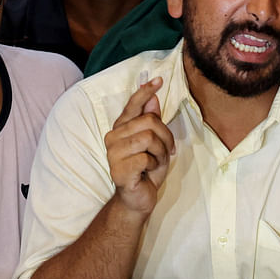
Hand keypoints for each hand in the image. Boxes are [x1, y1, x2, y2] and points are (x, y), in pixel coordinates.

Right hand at [105, 77, 174, 215]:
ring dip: (161, 152)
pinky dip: (154, 165)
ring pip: (148, 138)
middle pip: (149, 121)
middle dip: (165, 136)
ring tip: (156, 162)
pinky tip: (148, 172)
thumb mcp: (155, 142)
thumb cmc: (146, 169)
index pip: (133, 105)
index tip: (158, 79)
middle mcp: (113, 137)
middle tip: (166, 151)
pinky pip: (146, 158)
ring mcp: (113, 154)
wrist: (138, 198)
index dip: (145, 91)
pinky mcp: (118, 170)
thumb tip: (153, 97)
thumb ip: (151, 120)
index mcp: (121, 128)